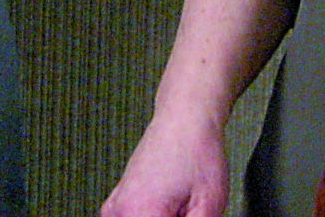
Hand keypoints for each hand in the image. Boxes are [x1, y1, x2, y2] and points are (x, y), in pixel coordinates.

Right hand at [99, 114, 229, 216]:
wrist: (185, 117)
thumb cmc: (197, 150)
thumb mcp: (210, 204)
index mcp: (140, 213)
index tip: (187, 216)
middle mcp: (120, 212)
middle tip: (186, 210)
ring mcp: (114, 208)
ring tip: (179, 208)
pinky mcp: (116, 204)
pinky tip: (168, 210)